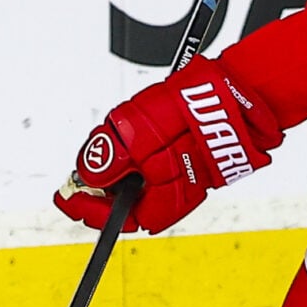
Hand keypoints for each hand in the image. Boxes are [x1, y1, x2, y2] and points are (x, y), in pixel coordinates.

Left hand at [55, 56, 281, 235]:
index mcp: (161, 200)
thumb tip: (84, 176)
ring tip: (127, 130)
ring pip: (140, 178)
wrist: (240, 88)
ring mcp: (188, 176)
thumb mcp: (133, 132)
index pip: (114, 218)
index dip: (85, 207)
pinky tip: (148, 126)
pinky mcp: (194, 159)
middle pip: (126, 199)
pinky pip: (160, 161)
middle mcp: (176, 195)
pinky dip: (145, 148)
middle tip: (95, 155)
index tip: (66, 194)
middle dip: (106, 178)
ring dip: (125, 159)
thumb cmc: (194, 109)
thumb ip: (105, 160)